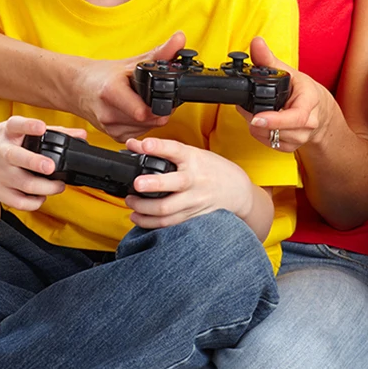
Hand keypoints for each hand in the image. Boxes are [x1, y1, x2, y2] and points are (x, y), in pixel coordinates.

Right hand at [0, 115, 82, 210]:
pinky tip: (42, 197)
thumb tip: (82, 135)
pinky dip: (32, 202)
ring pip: (20, 183)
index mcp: (6, 131)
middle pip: (16, 157)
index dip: (29, 126)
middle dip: (34, 163)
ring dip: (44, 188)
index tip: (41, 127)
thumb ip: (53, 131)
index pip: (16, 125)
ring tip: (60, 186)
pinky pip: (15, 201)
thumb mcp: (18, 130)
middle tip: (51, 167)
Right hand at [69, 32, 184, 140]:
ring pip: (147, 128)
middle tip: (156, 96)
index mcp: (111, 92)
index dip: (160, 105)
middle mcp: (108, 113)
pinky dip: (143, 124)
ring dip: (152, 118)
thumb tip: (180, 38)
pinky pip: (139, 134)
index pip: (143, 111)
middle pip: (149, 120)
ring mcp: (110, 127)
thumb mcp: (133, 61)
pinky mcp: (114, 137)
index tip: (164, 95)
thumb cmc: (102, 75)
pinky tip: (137, 111)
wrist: (78, 88)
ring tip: (144, 102)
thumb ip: (161, 52)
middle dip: (159, 109)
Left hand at [123, 136, 257, 228]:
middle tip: (137, 184)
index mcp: (195, 159)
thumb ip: (164, 151)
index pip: (176, 150)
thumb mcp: (193, 154)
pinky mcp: (192, 217)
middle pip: (175, 184)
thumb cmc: (213, 169)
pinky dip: (149, 223)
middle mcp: (196, 180)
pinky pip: (168, 223)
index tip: (145, 144)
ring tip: (131, 201)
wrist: (237, 191)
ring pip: (167, 210)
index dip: (159, 147)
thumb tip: (133, 145)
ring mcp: (194, 200)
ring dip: (144, 208)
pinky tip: (138, 217)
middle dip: (154, 184)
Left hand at [240, 36, 338, 153]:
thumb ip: (269, 59)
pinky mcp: (291, 147)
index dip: (275, 120)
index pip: (296, 117)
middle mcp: (308, 123)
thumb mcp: (290, 72)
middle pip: (278, 129)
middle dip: (256, 120)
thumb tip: (256, 42)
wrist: (320, 112)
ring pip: (270, 138)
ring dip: (256, 126)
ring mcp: (300, 137)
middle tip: (245, 107)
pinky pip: (269, 143)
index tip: (257, 119)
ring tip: (253, 112)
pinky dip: (260, 134)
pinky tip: (261, 122)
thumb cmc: (305, 92)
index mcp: (310, 102)